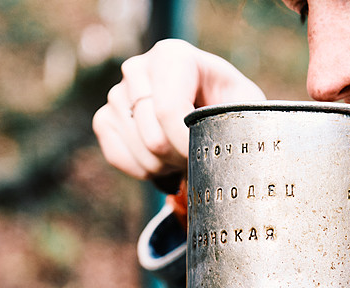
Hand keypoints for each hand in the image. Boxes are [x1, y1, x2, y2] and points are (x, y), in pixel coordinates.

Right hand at [92, 39, 264, 181]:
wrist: (208, 107)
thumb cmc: (228, 104)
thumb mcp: (244, 104)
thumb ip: (237, 117)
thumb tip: (220, 147)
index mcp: (171, 55)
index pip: (169, 110)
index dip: (188, 145)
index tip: (206, 158)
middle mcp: (137, 68)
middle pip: (153, 139)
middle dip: (180, 158)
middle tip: (198, 157)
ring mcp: (117, 94)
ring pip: (139, 153)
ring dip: (166, 166)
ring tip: (183, 156)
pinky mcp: (105, 118)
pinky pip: (118, 157)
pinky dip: (143, 171)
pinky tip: (163, 162)